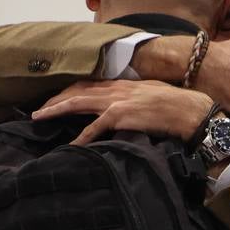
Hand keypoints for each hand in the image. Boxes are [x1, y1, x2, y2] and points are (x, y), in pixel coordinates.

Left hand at [32, 80, 214, 146]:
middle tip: (39, 109)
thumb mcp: (151, 96)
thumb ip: (135, 100)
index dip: (70, 90)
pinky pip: (94, 127)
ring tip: (40, 117)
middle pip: (77, 90)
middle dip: (56, 98)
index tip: (56, 97)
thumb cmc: (176, 106)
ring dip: (56, 110)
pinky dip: (80, 137)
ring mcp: (117, 101)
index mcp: (123, 84)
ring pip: (77, 102)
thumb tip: (127, 110)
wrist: (190, 110)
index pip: (89, 84)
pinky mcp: (120, 115)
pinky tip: (70, 145)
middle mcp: (116, 88)